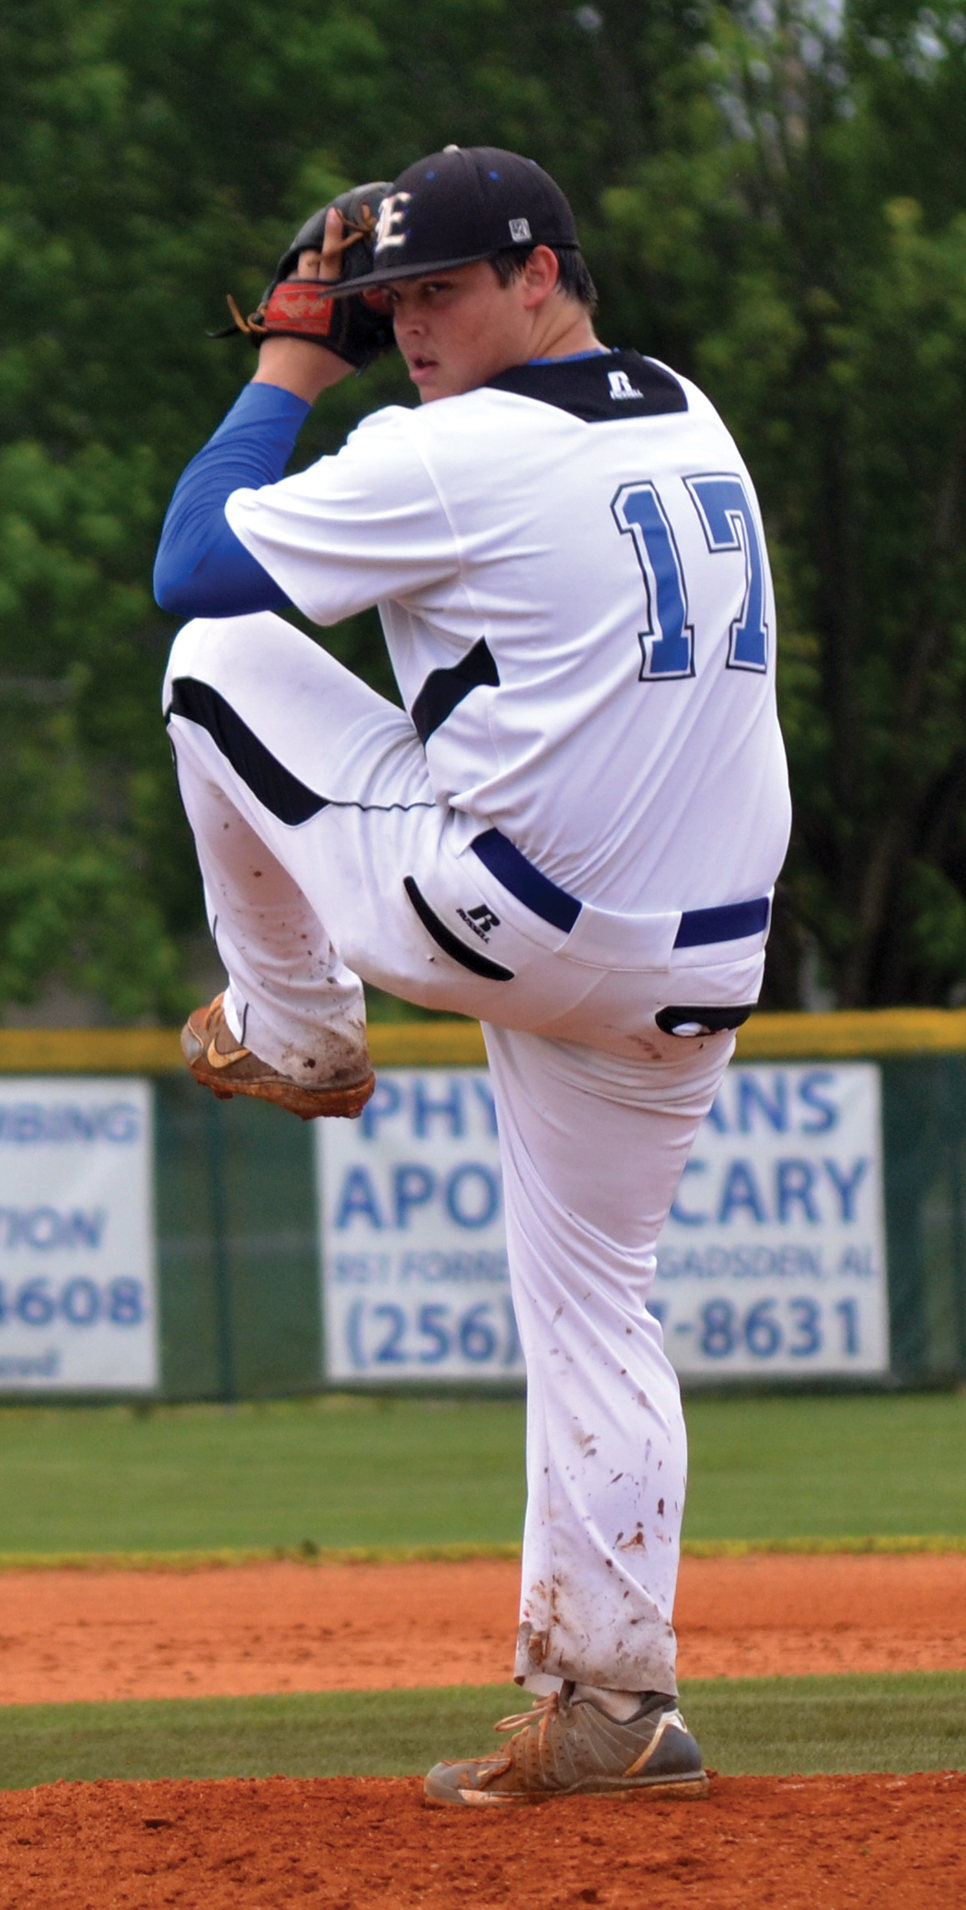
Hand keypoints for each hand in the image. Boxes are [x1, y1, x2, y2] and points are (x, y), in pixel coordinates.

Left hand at [254, 210, 353, 400]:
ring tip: (313, 267)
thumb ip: (366, 333)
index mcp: (328, 293)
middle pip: (311, 256)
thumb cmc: (325, 364)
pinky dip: (294, 287)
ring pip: (298, 271)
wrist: (289, 374)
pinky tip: (298, 294)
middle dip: (320, 242)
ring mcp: (288, 295)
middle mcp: (307, 288)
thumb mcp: (354, 349)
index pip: (333, 255)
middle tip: (326, 227)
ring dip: (306, 267)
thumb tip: (383, 328)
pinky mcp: (274, 306)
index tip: (334, 214)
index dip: (335, 234)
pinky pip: (286, 288)